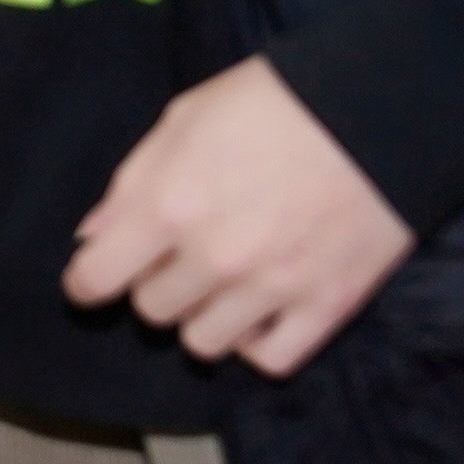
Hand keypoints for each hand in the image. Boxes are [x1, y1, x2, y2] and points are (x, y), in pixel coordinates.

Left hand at [64, 56, 412, 376]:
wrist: (379, 110)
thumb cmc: (270, 104)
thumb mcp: (181, 122)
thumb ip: (130, 185)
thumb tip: (91, 238)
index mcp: (167, 206)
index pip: (95, 280)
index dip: (84, 282)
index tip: (92, 277)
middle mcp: (214, 257)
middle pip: (151, 310)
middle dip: (154, 284)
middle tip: (179, 256)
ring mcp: (272, 288)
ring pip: (203, 344)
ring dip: (201, 316)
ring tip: (220, 283)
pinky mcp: (327, 306)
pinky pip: (269, 359)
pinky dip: (255, 343)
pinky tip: (258, 310)